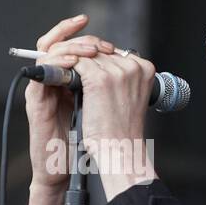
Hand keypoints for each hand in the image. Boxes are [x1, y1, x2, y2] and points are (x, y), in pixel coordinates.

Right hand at [24, 15, 116, 190]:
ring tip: (89, 51)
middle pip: (57, 43)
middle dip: (79, 39)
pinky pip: (42, 73)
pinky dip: (56, 63)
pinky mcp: (36, 100)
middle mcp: (53, 80)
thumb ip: (106, 85)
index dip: (87, 39)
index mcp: (68, 79)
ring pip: (47, 52)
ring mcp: (42, 89)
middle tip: (98, 46)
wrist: (68, 166)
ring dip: (69, 47)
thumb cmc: (86, 140)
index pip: (71, 46)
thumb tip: (126, 66)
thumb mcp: (101, 106)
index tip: (108, 43)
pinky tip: (74, 64)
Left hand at [71, 47, 158, 198]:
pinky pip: (76, 64)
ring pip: (86, 56)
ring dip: (71, 65)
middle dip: (82, 61)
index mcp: (145, 69)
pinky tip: (59, 79)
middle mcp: (134, 66)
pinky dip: (65, 70)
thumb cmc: (121, 132)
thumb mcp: (127, 99)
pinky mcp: (99, 79)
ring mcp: (117, 71)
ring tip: (62, 77)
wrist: (118, 152)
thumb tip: (99, 67)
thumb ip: (120, 80)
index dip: (97, 62)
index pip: (114, 54)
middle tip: (67, 72)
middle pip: (100, 52)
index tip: (83, 70)